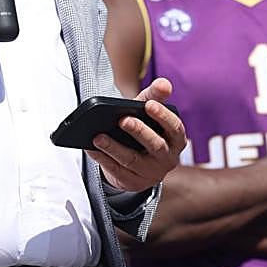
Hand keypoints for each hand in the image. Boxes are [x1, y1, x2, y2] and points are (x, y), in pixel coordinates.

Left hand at [87, 77, 187, 192]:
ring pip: (133, 161)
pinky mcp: (133, 182)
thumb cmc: (144, 128)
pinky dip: (103, 159)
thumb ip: (155, 96)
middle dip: (139, 132)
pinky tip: (91, 148)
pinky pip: (117, 171)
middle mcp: (168, 159)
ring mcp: (151, 173)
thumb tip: (164, 84)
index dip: (163, 116)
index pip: (175, 128)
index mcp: (176, 140)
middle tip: (123, 120)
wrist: (135, 159)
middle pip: (155, 146)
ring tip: (98, 136)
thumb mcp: (148, 112)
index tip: (148, 105)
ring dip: (114, 148)